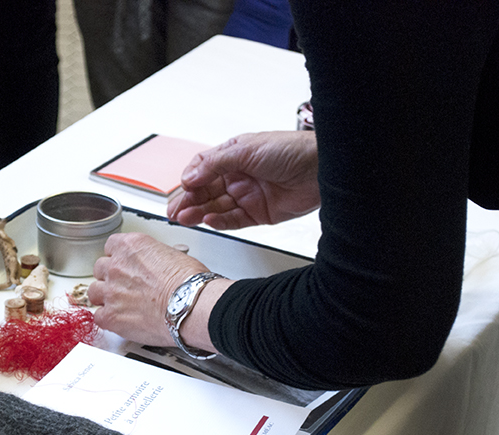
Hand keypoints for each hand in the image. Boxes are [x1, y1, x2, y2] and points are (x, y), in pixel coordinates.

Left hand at [88, 233, 212, 346]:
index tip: (124, 265)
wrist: (191, 306)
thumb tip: (153, 266)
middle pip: (100, 269)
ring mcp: (111, 292)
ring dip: (106, 298)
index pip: (111, 246)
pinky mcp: (111, 316)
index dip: (118, 257)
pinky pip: (98, 316)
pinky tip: (121, 320)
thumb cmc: (190, 283)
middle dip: (111, 277)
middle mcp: (117, 266)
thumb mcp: (172, 255)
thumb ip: (152, 258)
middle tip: (126, 287)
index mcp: (131, 246)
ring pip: (94, 292)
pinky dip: (108, 319)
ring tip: (122, 305)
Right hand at [167, 131, 320, 229]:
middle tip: (174, 211)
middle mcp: (238, 176)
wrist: (323, 168)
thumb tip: (190, 176)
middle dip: (188, 201)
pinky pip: (233, 220)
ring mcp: (247, 196)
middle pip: (205, 191)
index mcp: (233, 156)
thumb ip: (215, 164)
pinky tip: (209, 220)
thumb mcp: (246, 149)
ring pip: (216, 207)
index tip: (182, 188)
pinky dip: (220, 221)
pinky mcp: (258, 214)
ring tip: (186, 217)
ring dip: (199, 212)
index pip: (202, 169)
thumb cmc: (291, 149)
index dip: (190, 180)